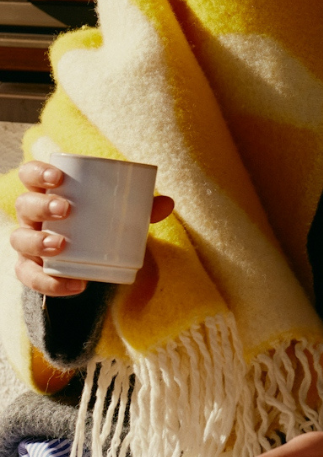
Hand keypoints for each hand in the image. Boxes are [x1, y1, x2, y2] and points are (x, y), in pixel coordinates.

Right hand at [10, 159, 173, 296]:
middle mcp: (32, 215)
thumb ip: (141, 207)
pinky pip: (31, 276)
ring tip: (61, 245)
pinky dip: (50, 282)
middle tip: (66, 209)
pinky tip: (75, 284)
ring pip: (19, 240)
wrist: (85, 256)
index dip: (37, 172)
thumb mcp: (117, 211)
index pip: (30, 174)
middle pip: (24, 205)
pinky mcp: (32, 268)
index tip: (58, 177)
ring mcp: (29, 241)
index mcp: (48, 191)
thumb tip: (168, 203)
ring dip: (37, 241)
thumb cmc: (99, 220)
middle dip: (41, 205)